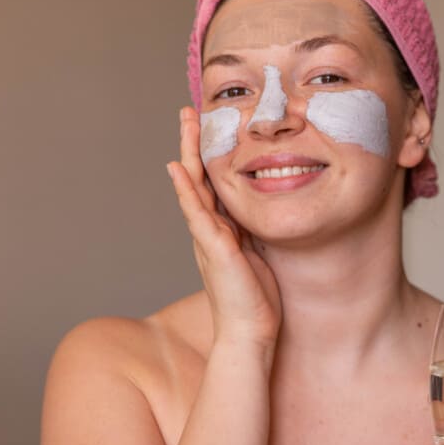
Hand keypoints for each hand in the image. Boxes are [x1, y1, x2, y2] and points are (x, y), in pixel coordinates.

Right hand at [166, 106, 280, 343]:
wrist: (250, 334)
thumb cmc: (256, 300)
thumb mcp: (259, 255)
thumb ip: (255, 233)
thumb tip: (265, 215)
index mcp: (221, 230)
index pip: (212, 184)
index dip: (208, 155)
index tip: (210, 126)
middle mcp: (209, 230)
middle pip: (197, 177)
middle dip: (194, 143)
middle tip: (189, 111)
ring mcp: (208, 238)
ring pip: (193, 187)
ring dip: (188, 153)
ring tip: (185, 123)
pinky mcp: (214, 249)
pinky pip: (197, 213)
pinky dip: (186, 190)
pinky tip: (178, 169)